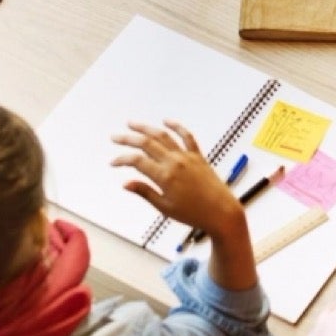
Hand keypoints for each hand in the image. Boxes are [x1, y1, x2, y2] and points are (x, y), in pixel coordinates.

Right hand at [111, 120, 244, 236]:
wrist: (221, 212)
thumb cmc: (194, 214)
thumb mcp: (165, 207)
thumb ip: (145, 192)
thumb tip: (126, 183)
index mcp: (165, 176)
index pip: (137, 161)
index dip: (122, 159)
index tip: (113, 163)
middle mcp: (175, 162)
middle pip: (147, 143)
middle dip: (128, 139)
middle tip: (115, 137)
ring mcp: (187, 157)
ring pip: (163, 136)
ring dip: (146, 128)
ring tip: (133, 124)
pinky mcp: (198, 156)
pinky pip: (186, 136)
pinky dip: (176, 126)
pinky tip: (166, 121)